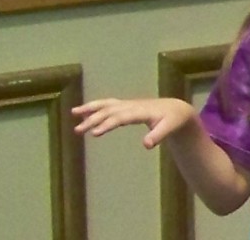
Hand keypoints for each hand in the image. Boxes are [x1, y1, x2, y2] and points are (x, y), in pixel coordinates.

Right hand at [72, 97, 195, 149]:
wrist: (175, 109)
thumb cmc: (172, 120)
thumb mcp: (169, 129)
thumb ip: (158, 136)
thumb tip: (145, 145)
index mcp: (140, 111)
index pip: (120, 117)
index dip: (108, 124)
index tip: (94, 133)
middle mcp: (131, 105)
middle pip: (109, 110)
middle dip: (93, 119)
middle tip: (77, 130)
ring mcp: (128, 104)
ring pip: (106, 104)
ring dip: (91, 108)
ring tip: (74, 113)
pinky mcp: (126, 107)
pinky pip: (108, 105)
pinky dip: (96, 108)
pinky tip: (86, 114)